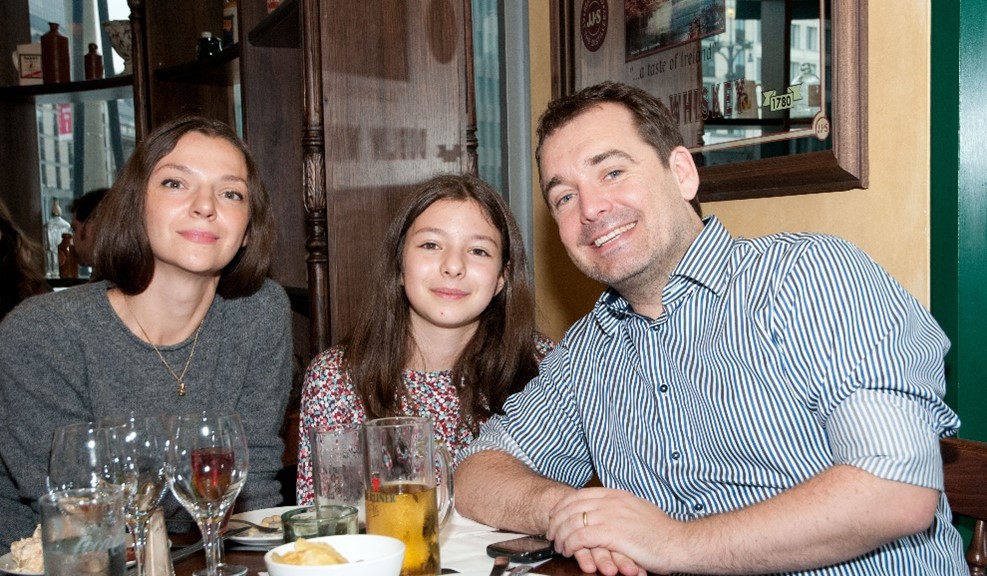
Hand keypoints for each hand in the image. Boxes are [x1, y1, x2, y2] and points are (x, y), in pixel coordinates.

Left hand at [547, 487, 676, 574]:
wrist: (678, 543)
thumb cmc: (661, 533)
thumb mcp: (637, 511)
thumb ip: (619, 509)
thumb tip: (604, 514)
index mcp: (616, 494)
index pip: (579, 494)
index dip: (563, 505)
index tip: (556, 515)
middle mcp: (611, 501)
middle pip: (571, 506)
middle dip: (556, 520)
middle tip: (551, 532)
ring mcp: (610, 515)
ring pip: (572, 521)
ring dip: (561, 535)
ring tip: (559, 545)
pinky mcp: (611, 532)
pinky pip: (580, 536)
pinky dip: (570, 544)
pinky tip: (569, 551)